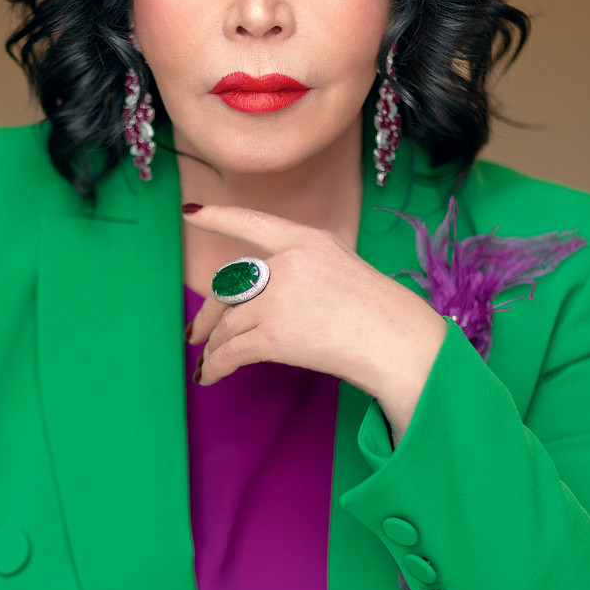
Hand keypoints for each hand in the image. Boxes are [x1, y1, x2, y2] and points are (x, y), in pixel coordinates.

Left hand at [183, 203, 446, 442]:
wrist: (398, 343)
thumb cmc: (380, 313)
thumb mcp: (342, 266)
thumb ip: (302, 268)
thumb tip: (260, 291)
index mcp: (306, 240)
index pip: (252, 223)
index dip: (218, 217)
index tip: (191, 213)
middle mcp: (287, 263)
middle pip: (230, 286)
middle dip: (208, 314)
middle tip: (196, 332)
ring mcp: (278, 299)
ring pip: (227, 323)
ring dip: (213, 345)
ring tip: (208, 360)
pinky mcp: (273, 335)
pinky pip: (230, 352)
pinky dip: (215, 366)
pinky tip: (209, 376)